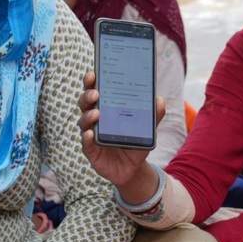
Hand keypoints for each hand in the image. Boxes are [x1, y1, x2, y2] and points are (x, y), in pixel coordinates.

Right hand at [78, 71, 163, 192]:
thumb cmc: (135, 141)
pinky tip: (91, 134)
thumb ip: (153, 115)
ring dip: (88, 116)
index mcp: (105, 108)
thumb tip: (159, 100)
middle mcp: (95, 119)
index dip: (91, 81)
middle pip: (85, 103)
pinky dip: (86, 138)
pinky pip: (85, 143)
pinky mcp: (91, 151)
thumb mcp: (147, 128)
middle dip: (88, 96)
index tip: (93, 73)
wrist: (132, 168)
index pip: (95, 90)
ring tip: (96, 113)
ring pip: (83, 121)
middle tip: (96, 93)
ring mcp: (91, 134)